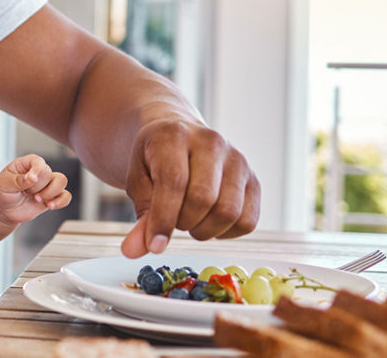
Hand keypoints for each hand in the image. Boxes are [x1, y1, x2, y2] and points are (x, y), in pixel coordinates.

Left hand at [0, 153, 71, 224]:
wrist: (4, 210)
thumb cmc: (2, 192)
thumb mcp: (4, 184)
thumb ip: (18, 180)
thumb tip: (32, 177)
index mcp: (25, 164)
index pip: (38, 161)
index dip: (37, 169)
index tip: (32, 179)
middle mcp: (38, 172)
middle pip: (48, 173)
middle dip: (37, 186)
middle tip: (25, 192)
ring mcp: (46, 184)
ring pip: (61, 181)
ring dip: (50, 192)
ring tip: (37, 199)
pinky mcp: (51, 197)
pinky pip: (66, 196)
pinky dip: (61, 201)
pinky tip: (49, 205)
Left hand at [120, 119, 260, 257]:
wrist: (178, 136)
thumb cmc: (154, 161)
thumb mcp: (138, 181)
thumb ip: (140, 216)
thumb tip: (133, 251)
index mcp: (175, 135)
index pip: (174, 182)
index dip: (163, 219)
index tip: (155, 245)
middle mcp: (211, 142)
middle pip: (203, 198)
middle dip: (182, 222)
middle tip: (172, 220)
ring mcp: (237, 160)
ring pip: (229, 212)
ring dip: (204, 230)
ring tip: (188, 219)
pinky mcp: (254, 180)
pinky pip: (247, 221)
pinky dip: (225, 233)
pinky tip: (208, 221)